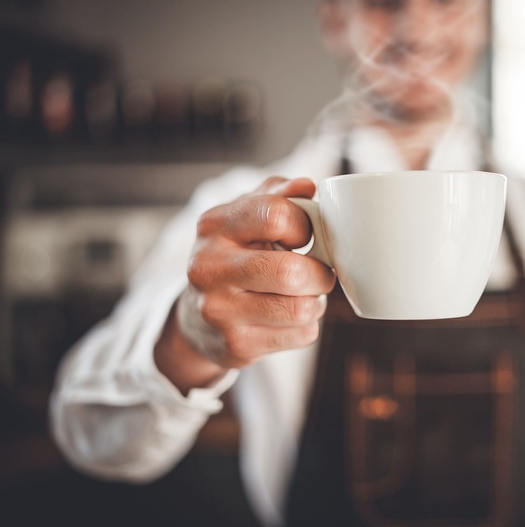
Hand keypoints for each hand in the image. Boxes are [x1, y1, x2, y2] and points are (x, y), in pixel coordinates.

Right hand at [155, 177, 335, 392]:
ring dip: (316, 302)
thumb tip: (308, 186)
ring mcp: (219, 310)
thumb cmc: (235, 255)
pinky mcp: (236, 345)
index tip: (305, 236)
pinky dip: (307, 325)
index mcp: (214, 225)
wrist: (198, 317)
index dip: (305, 225)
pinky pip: (301, 335)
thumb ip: (279, 195)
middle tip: (319, 273)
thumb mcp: (247, 217)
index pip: (276, 215)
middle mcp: (209, 267)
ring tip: (303, 295)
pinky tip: (288, 318)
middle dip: (319, 273)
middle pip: (291, 272)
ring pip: (302, 308)